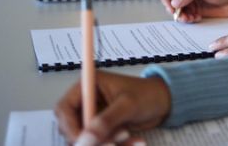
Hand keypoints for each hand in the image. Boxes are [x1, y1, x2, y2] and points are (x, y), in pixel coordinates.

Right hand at [55, 71, 170, 144]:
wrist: (164, 103)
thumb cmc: (147, 94)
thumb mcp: (128, 105)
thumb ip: (107, 120)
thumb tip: (85, 138)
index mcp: (88, 87)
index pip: (64, 108)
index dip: (69, 127)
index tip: (82, 140)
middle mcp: (87, 102)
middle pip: (70, 128)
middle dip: (90, 139)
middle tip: (111, 143)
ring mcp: (93, 117)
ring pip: (86, 140)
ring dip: (104, 143)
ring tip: (127, 137)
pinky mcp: (102, 131)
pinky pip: (98, 143)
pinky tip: (133, 141)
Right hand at [159, 0, 227, 21]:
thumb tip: (175, 1)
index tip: (171, 7)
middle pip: (170, 0)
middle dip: (174, 10)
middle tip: (181, 16)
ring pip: (177, 10)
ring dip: (181, 16)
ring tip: (191, 18)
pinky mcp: (195, 9)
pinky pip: (185, 15)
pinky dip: (188, 19)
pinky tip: (196, 18)